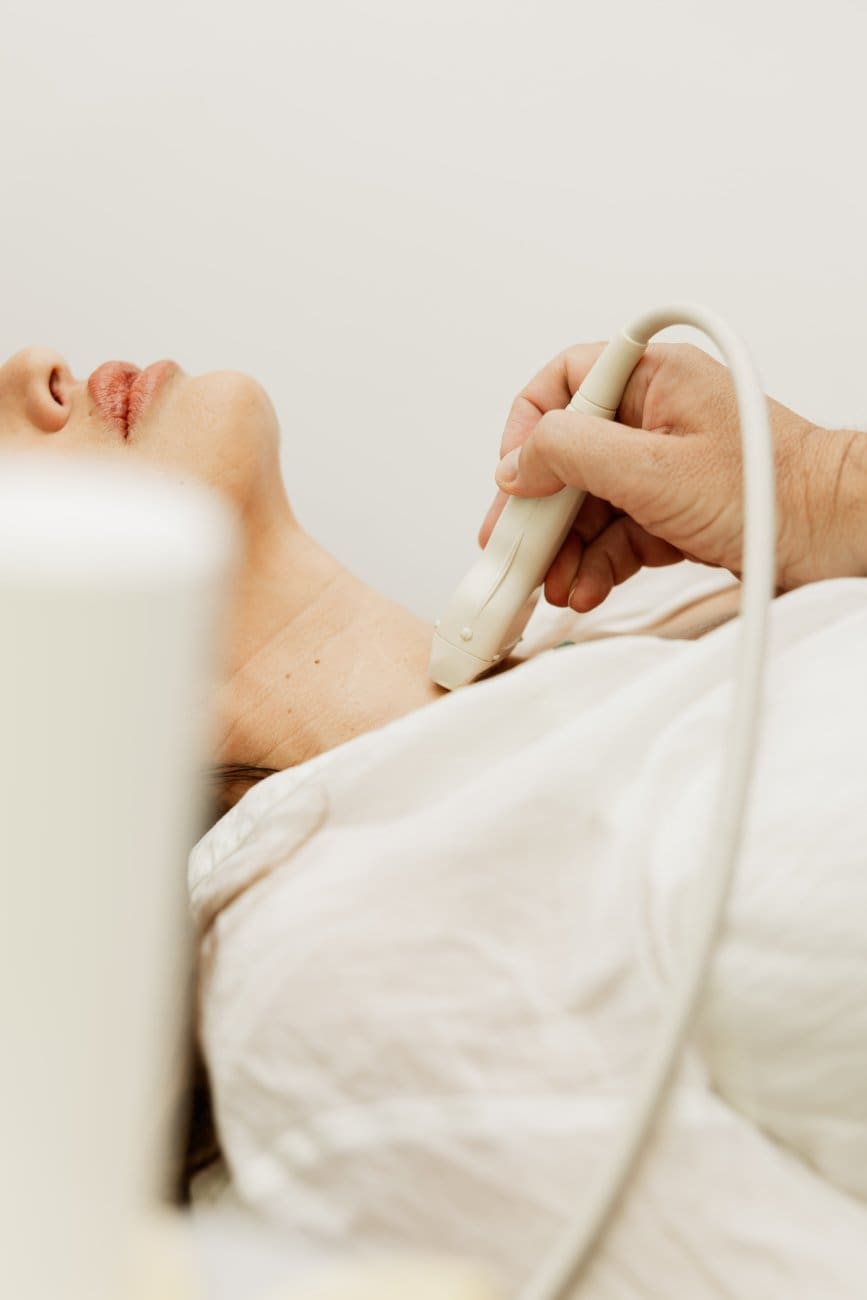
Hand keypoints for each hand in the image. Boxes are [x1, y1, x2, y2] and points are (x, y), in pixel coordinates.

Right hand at [479, 342, 856, 610]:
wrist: (832, 538)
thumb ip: (573, 455)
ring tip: (554, 582)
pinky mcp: (672, 511)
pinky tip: (584, 586)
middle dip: (540, 511)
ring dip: (565, 547)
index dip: (527, 432)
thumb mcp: (653, 470)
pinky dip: (595, 563)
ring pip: (588, 503)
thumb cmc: (772, 493)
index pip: (563, 383)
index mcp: (652, 380)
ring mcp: (662, 467)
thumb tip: (517, 462)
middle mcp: (653, 418)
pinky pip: (615, 533)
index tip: (512, 481)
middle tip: (517, 549)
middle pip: (567, 456)